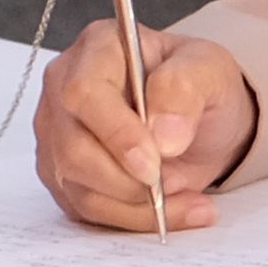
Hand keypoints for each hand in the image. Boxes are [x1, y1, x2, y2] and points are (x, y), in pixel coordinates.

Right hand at [35, 23, 258, 231]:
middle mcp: (64, 88)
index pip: (84, 92)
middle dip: (126, 179)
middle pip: (72, 148)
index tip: (154, 162)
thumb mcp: (210, 71)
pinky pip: (86, 209)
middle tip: (171, 184)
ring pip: (77, 186)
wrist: (198, 121)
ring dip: (135, 204)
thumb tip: (163, 134)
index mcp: (98, 48)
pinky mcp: (62, 173)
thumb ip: (185, 90)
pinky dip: (132, 218)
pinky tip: (170, 208)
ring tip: (186, 198)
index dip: (116, 133)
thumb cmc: (198, 85)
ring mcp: (57, 134)